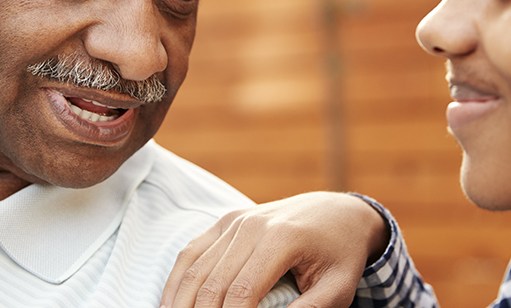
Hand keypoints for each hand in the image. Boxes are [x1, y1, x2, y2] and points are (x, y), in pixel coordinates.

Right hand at [160, 192, 388, 307]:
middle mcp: (252, 225)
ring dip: (180, 305)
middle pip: (212, 284)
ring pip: (194, 269)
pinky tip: (170, 307)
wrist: (339, 212)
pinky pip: (191, 252)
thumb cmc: (341, 254)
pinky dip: (176, 282)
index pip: (241, 294)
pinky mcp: (225, 221)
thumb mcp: (338, 288)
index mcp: (281, 239)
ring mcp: (235, 221)